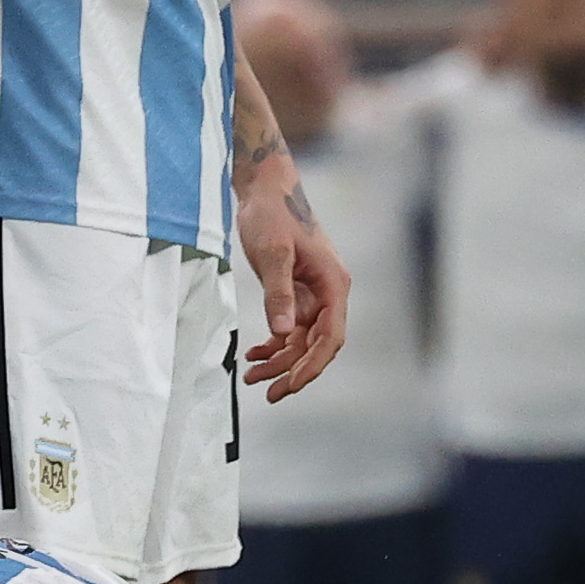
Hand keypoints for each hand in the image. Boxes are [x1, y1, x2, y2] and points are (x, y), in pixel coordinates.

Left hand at [237, 186, 349, 398]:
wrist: (265, 189)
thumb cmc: (272, 215)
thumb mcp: (273, 253)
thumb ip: (278, 293)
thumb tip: (283, 332)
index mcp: (333, 285)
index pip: (331, 337)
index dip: (313, 365)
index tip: (291, 385)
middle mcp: (327, 293)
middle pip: (316, 344)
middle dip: (293, 370)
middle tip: (267, 393)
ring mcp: (312, 294)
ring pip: (301, 340)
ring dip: (279, 361)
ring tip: (251, 377)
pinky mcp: (294, 291)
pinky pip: (289, 328)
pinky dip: (274, 343)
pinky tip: (254, 355)